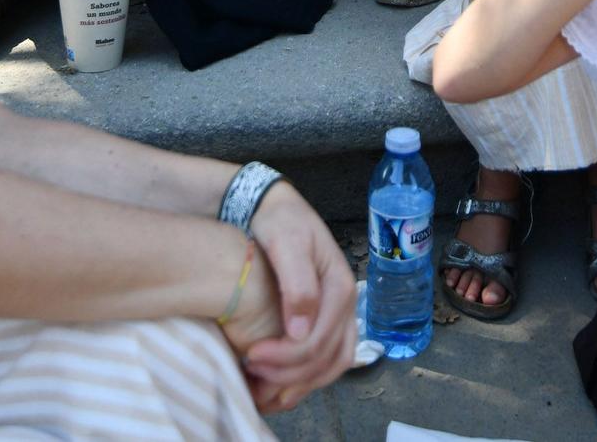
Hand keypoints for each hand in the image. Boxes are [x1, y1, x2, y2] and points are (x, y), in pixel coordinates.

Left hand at [232, 183, 357, 410]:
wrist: (274, 208)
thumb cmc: (279, 221)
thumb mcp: (287, 243)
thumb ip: (297, 285)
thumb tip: (301, 330)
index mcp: (340, 287)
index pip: (320, 340)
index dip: (287, 357)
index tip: (251, 357)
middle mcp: (346, 306)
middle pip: (327, 359)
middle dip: (290, 375)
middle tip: (251, 373)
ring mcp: (338, 314)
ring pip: (330, 366)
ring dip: (299, 384)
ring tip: (263, 388)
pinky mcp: (325, 319)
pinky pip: (324, 360)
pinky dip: (304, 379)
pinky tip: (275, 383)